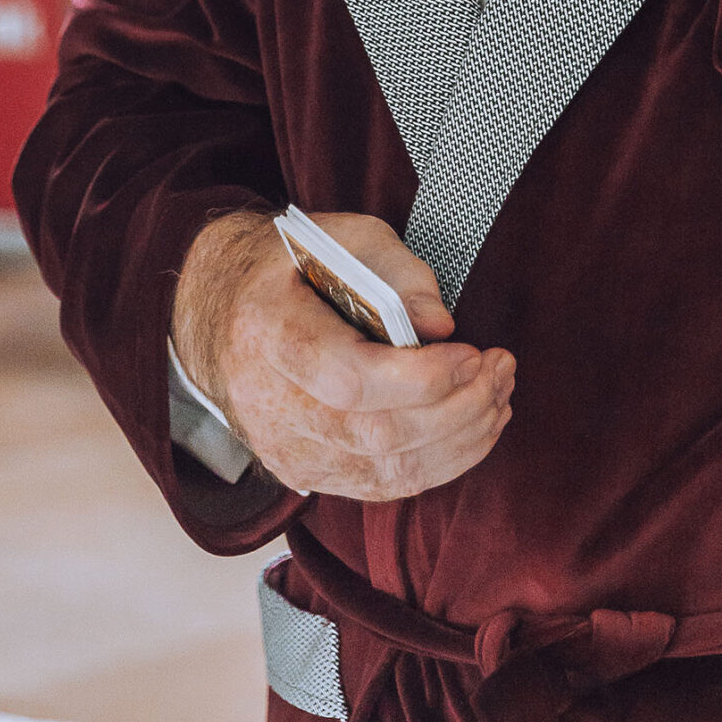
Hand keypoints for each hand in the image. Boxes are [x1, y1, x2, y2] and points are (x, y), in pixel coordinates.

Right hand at [170, 210, 513, 501]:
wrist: (220, 311)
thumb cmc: (288, 266)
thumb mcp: (340, 236)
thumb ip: (395, 270)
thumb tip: (441, 326)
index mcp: (270, 333)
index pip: (350, 380)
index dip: (422, 378)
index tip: (472, 353)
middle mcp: (271, 405)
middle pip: (378, 435)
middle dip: (459, 408)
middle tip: (501, 369)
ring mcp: (285, 449)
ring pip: (387, 472)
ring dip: (461, 439)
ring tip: (499, 394)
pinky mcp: (305, 473)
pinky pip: (382, 485)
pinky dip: (440, 463)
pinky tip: (474, 427)